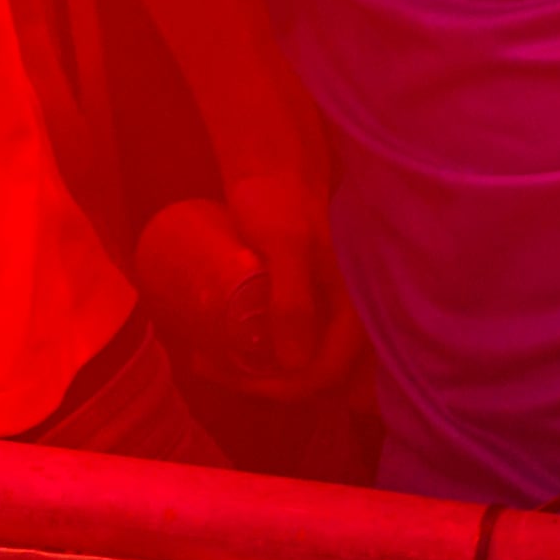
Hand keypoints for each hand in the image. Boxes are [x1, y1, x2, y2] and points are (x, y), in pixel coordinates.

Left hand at [206, 172, 359, 395]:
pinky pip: (287, 347)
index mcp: (354, 313)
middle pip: (309, 377)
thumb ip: (293, 297)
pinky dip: (258, 359)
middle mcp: (346, 323)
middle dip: (259, 383)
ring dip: (255, 375)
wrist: (273, 172)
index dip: (280, 387)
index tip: (229, 374)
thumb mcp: (284, 245)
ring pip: (296, 366)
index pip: (324, 373)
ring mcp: (325, 317)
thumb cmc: (279, 201)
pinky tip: (224, 351)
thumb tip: (294, 365)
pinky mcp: (305, 309)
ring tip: (205, 358)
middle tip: (206, 364)